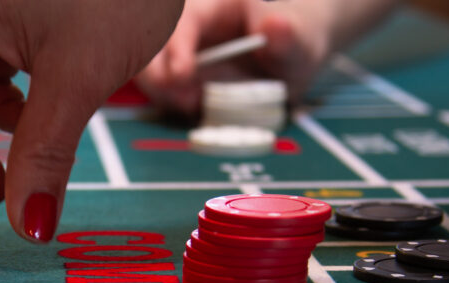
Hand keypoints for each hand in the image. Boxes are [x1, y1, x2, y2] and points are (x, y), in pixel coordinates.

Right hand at [136, 0, 333, 116]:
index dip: (177, 46)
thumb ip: (288, 36)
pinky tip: (192, 106)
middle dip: (159, 73)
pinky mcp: (179, 76)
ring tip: (191, 105)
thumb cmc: (295, 39)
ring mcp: (181, 52)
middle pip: (153, 43)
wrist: (290, 56)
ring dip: (160, 90)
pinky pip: (158, 86)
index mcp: (214, 6)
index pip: (184, 21)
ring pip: (149, 67)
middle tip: (185, 99)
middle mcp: (190, 27)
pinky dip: (166, 99)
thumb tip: (276, 24)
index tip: (182, 75)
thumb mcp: (299, 39)